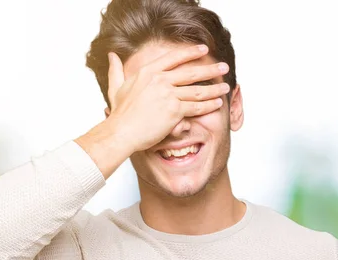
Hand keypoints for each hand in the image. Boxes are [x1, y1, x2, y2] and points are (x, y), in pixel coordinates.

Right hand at [105, 44, 230, 153]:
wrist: (121, 132)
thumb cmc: (119, 114)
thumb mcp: (116, 87)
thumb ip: (116, 71)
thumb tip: (112, 56)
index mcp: (147, 72)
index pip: (174, 58)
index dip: (190, 53)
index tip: (203, 50)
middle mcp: (159, 80)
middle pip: (191, 72)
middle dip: (210, 69)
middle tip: (223, 67)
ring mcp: (168, 94)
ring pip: (197, 90)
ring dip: (214, 88)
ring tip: (226, 87)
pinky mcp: (174, 110)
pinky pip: (196, 107)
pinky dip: (209, 105)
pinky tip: (218, 103)